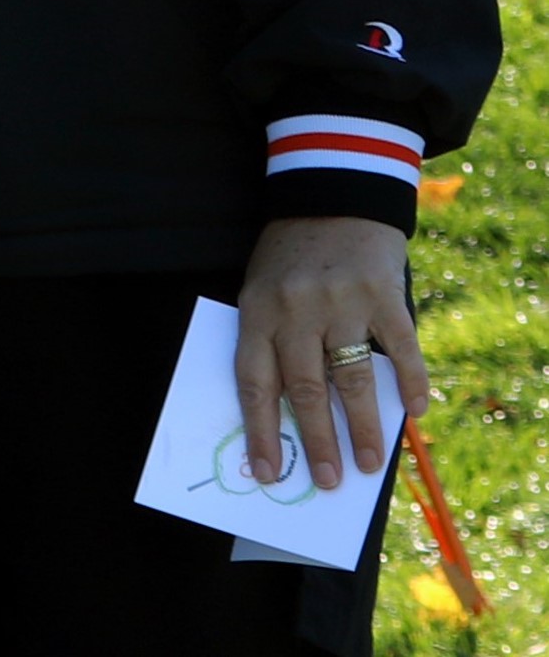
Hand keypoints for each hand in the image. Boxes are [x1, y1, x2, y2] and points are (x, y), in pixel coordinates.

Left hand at [236, 215, 425, 491]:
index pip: (255, 382)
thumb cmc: (291, 252)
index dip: (261, 432)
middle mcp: (297, 307)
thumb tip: (288, 416)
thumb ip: (273, 340)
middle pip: (305, 388)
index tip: (269, 475)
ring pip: (352, 377)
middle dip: (318, 442)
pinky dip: (411, 381)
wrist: (330, 190)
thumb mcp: (264, 287)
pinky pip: (400, 347)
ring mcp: (341, 299)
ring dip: (364, 426)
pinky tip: (417, 411)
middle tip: (329, 481)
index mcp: (258, 309)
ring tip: (372, 463)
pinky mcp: (382, 291)